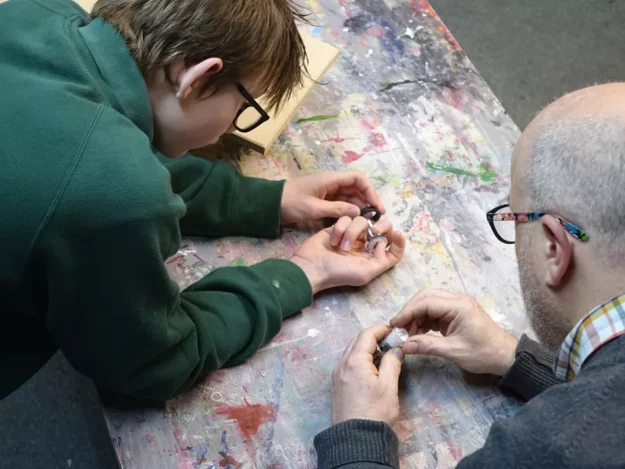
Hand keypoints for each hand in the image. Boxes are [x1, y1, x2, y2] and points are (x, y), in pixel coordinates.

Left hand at [280, 171, 384, 224]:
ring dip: (361, 207)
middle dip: (369, 200)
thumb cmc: (291, 203)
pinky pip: (342, 203)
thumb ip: (337, 209)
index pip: (358, 179)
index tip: (377, 206)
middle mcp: (332, 183)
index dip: (370, 190)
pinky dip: (350, 210)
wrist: (271, 206)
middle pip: (357, 188)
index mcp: (331, 179)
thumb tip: (358, 212)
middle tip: (377, 217)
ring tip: (369, 221)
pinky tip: (356, 221)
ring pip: (351, 196)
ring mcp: (329, 191)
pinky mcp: (324, 200)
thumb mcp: (314, 208)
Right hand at [290, 217, 404, 293]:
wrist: (311, 266)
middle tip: (373, 230)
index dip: (398, 241)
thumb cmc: (338, 273)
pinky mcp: (338, 226)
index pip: (393, 248)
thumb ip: (382, 260)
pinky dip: (340, 227)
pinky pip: (347, 217)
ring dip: (352, 232)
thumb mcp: (365, 273)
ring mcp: (352, 234)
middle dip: (381, 226)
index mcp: (374, 258)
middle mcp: (365, 245)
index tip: (396, 233)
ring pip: (362, 221)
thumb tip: (385, 244)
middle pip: (382, 228)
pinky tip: (333, 239)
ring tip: (341, 246)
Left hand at [332, 324, 404, 424]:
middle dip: (375, 337)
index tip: (395, 331)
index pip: (367, 334)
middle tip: (392, 340)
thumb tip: (396, 349)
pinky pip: (349, 362)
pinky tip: (373, 366)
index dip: (381, 329)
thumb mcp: (388, 386)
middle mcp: (342, 363)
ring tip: (386, 352)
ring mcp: (337, 374)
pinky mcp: (338, 383)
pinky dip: (361, 358)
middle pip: (358, 340)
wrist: (357, 439)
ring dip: (368, 347)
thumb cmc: (375, 412)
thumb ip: (392, 362)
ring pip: (352, 351)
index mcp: (354, 361)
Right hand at [390, 289, 518, 375]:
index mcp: (458, 305)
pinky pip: (433, 311)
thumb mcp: (454, 351)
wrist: (505, 356)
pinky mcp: (454, 312)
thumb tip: (404, 346)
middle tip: (398, 329)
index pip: (426, 302)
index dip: (407, 312)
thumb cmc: (483, 353)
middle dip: (409, 312)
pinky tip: (417, 333)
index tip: (394, 325)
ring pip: (428, 303)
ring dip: (415, 317)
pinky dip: (423, 320)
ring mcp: (456, 305)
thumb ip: (427, 346)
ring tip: (407, 334)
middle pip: (425, 297)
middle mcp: (456, 299)